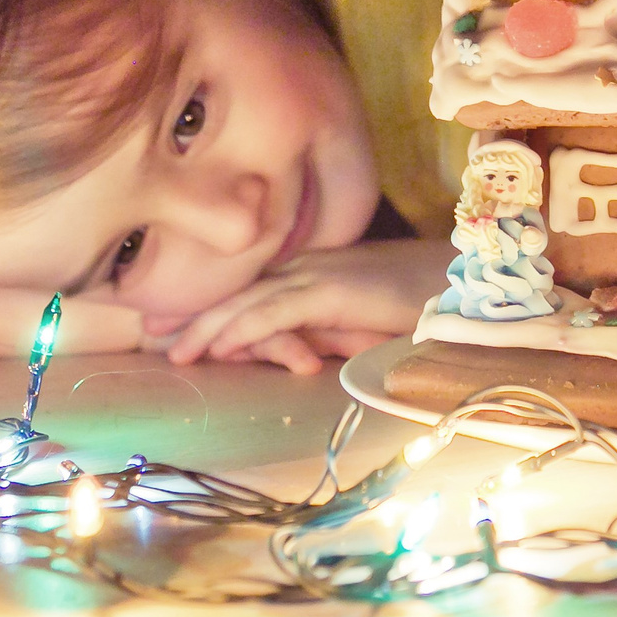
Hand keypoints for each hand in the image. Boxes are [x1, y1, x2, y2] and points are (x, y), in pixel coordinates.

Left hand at [163, 237, 453, 374]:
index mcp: (315, 268)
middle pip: (239, 287)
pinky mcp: (335, 290)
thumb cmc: (420, 307)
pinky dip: (245, 328)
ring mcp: (322, 273)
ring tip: (172, 349)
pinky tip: (219, 346)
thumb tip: (289, 352)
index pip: (251, 284)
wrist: (467, 287)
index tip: (170, 322)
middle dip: (193, 311)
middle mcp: (311, 264)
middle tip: (149, 332)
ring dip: (207, 325)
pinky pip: (279, 311)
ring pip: (250, 298)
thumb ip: (324, 333)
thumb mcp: (360, 325)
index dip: (209, 302)